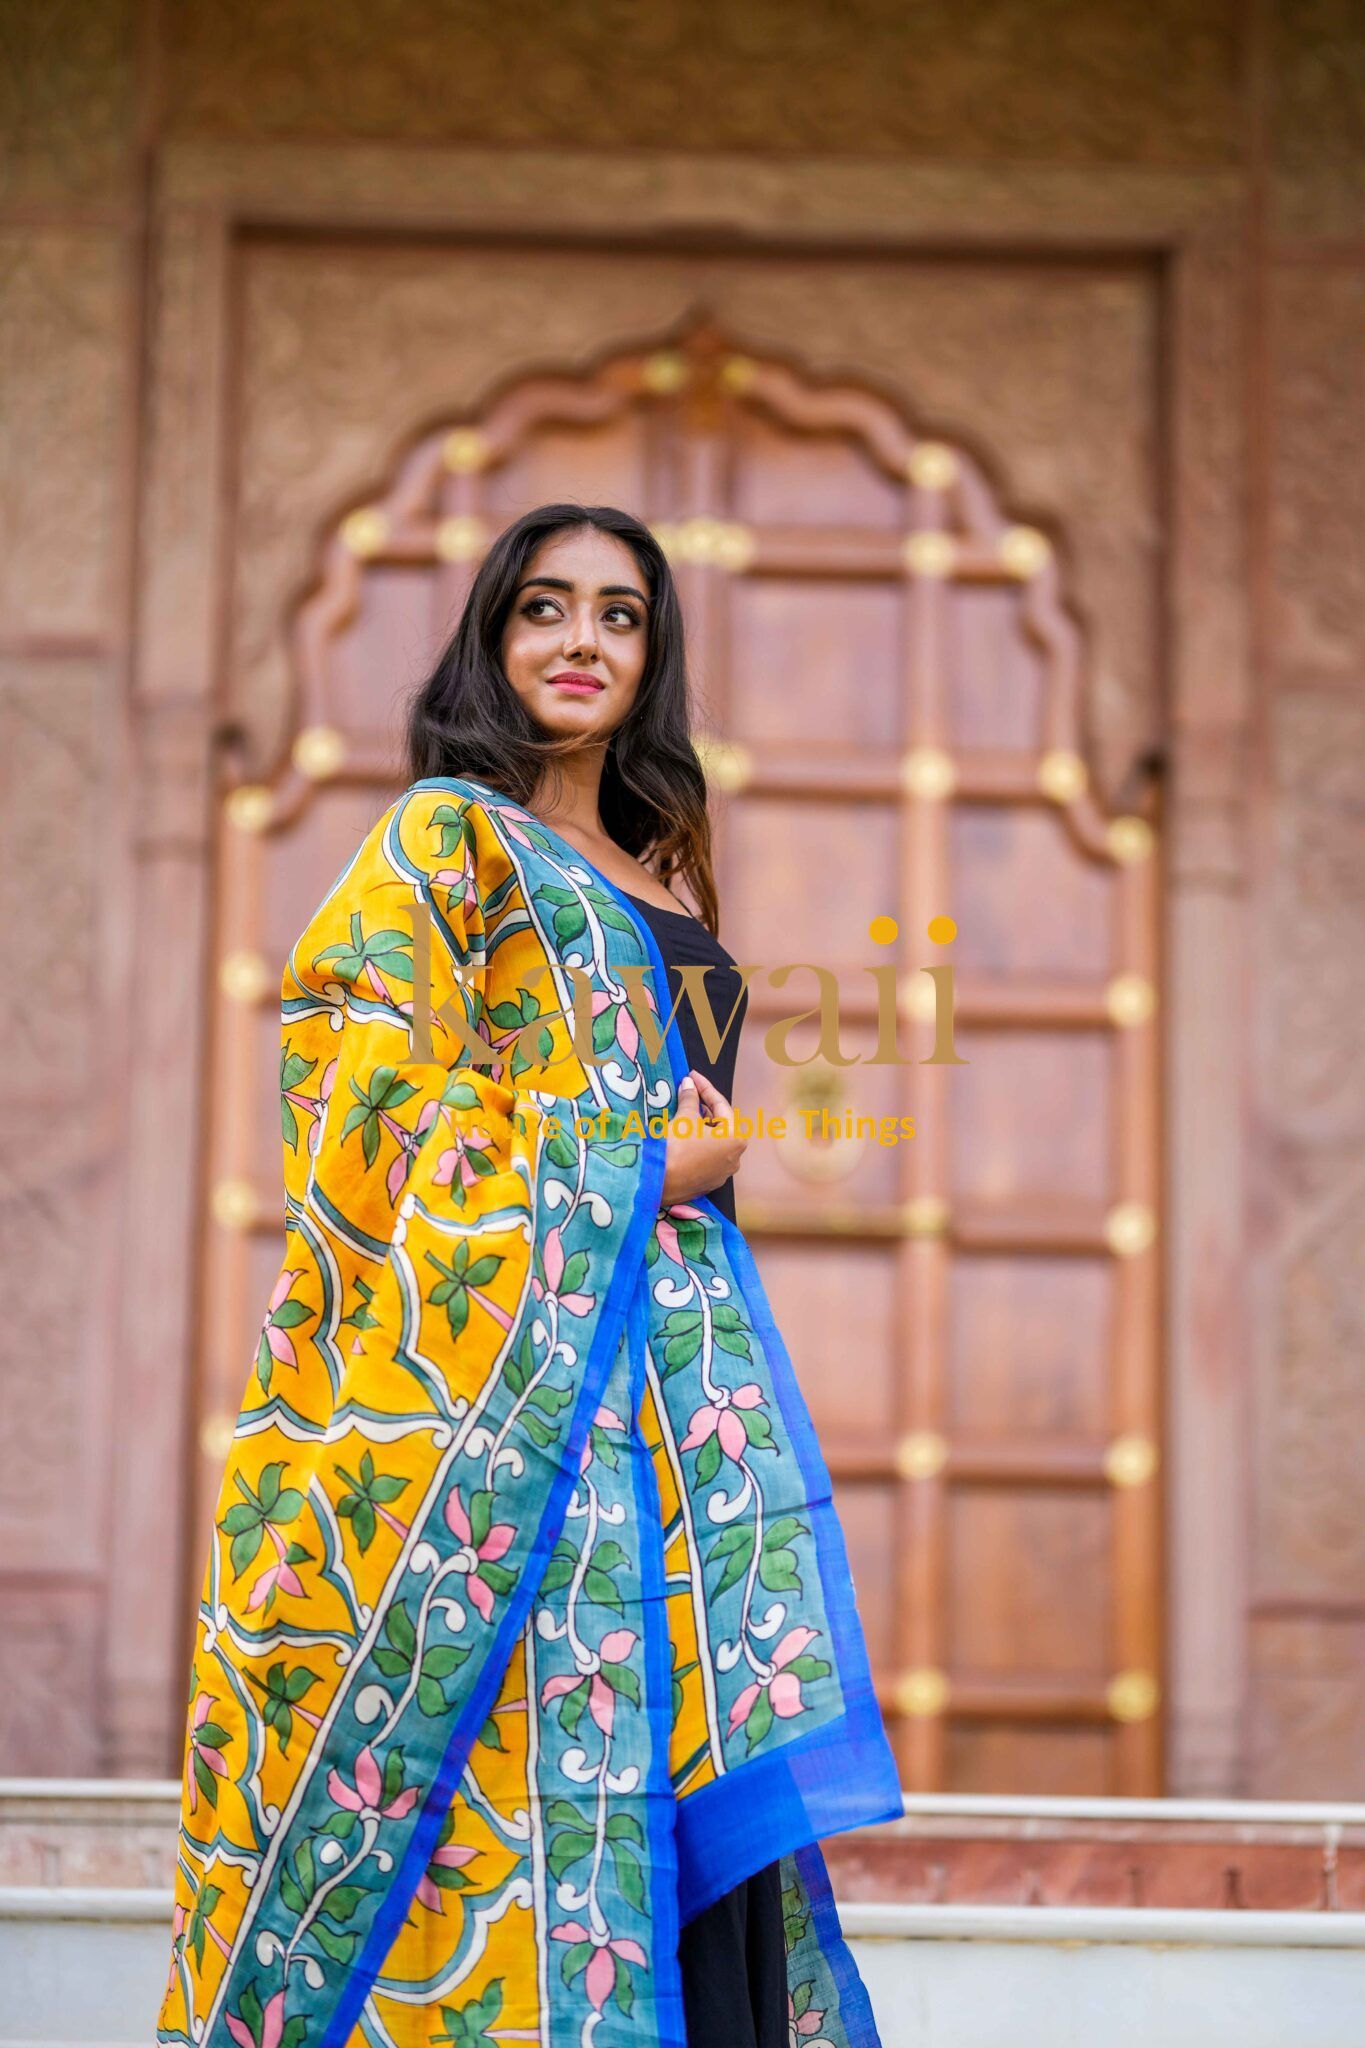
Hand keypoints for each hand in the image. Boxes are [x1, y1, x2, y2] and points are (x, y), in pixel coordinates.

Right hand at [660, 1071, 747, 1208]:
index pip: (720, 1105)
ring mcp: (724, 1172)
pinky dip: (700, 1143)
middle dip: (705, 1107)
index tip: (692, 1075)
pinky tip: (687, 1135)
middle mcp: (736, 1157)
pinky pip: (708, 1156)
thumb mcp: (685, 1118)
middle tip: (690, 1092)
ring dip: (703, 1125)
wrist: (659, 1182)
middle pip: (721, 1124)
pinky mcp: (709, 1182)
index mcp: (736, 1138)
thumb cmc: (677, 1146)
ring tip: (688, 1111)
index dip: (705, 1087)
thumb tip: (689, 1084)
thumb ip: (690, 1098)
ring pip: (715, 1141)